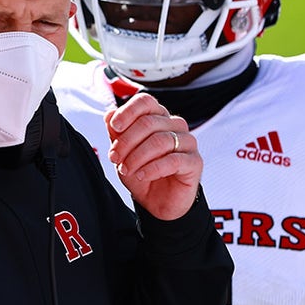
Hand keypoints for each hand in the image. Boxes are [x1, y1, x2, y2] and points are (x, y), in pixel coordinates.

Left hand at [104, 93, 201, 220]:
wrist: (158, 203)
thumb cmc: (142, 174)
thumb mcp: (123, 154)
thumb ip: (117, 134)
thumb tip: (109, 113)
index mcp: (158, 118)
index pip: (145, 101)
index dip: (128, 111)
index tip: (114, 126)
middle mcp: (175, 125)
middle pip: (148, 122)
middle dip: (126, 141)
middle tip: (114, 158)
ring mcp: (187, 142)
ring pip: (159, 140)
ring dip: (137, 156)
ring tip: (126, 170)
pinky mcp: (194, 162)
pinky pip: (173, 160)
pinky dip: (152, 168)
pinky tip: (141, 175)